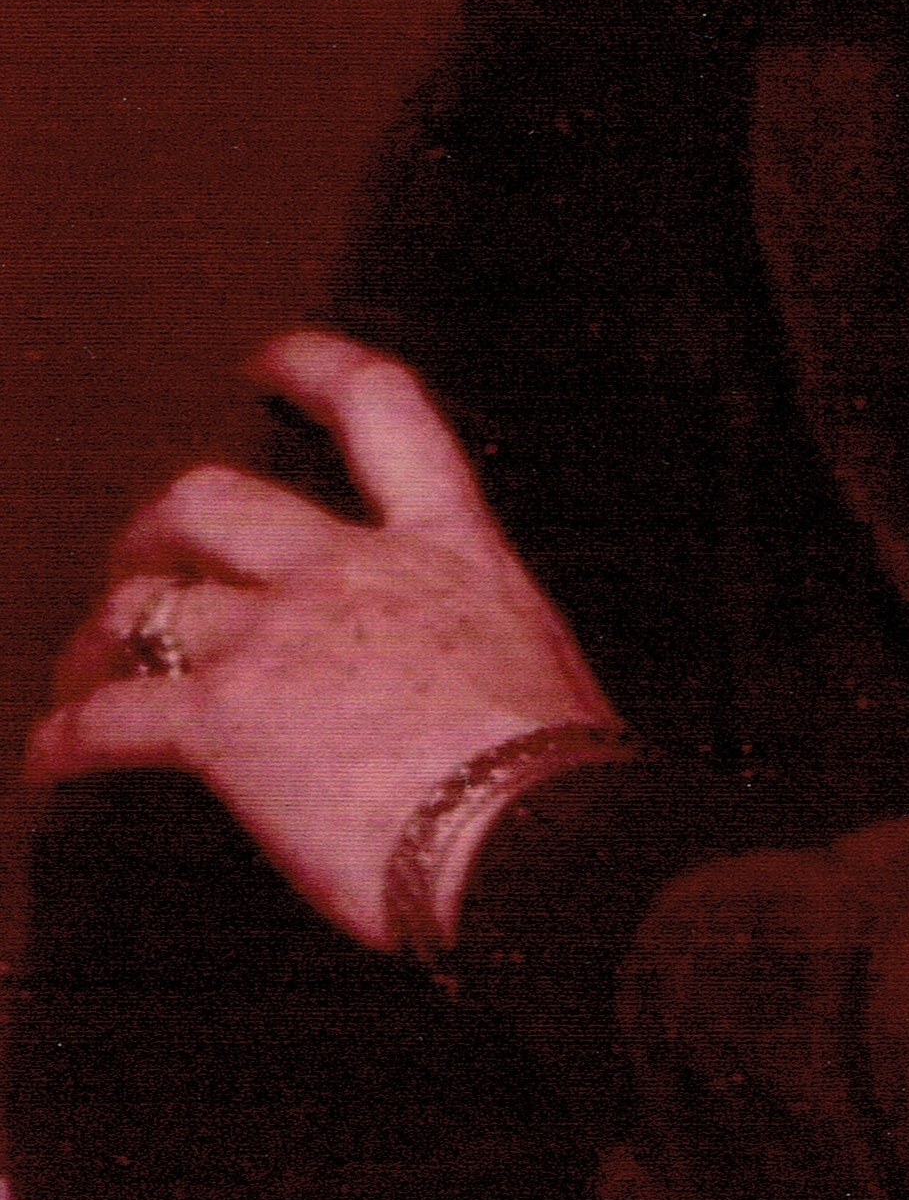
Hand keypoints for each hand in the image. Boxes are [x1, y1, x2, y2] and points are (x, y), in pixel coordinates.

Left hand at [28, 332, 618, 950]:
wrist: (541, 838)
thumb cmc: (564, 778)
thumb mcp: (535, 660)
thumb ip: (467, 641)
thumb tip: (447, 687)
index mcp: (448, 544)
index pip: (379, 408)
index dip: (313, 366)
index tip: (268, 361)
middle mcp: (354, 569)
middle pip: (213, 499)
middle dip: (157, 527)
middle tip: (141, 557)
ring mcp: (281, 639)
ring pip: (145, 604)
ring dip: (98, 640)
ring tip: (82, 675)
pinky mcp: (225, 722)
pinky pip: (110, 720)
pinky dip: (67, 739)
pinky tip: (52, 761)